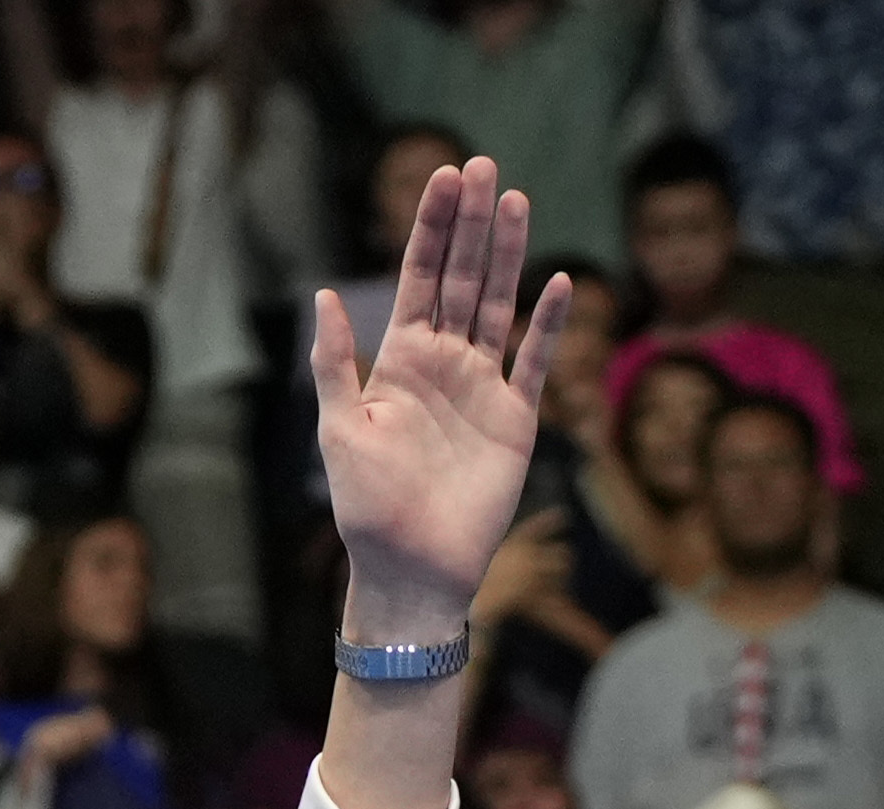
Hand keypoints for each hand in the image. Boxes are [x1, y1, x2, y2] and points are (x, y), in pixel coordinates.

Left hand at [309, 135, 583, 629]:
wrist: (412, 569)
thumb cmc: (366, 508)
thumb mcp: (340, 429)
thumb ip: (334, 363)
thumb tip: (325, 295)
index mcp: (401, 360)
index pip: (419, 277)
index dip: (432, 227)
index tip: (443, 176)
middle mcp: (445, 363)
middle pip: (463, 278)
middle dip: (473, 223)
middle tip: (484, 164)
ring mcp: (483, 387)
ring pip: (500, 306)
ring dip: (509, 255)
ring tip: (517, 200)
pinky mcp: (516, 419)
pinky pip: (535, 362)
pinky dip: (548, 325)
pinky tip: (558, 282)